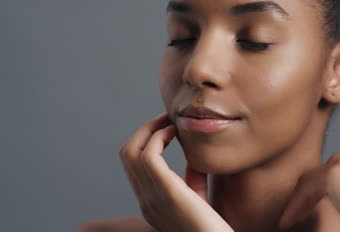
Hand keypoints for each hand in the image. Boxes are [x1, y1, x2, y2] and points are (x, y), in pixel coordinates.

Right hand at [119, 113, 233, 231]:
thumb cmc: (213, 227)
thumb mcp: (197, 201)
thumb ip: (191, 181)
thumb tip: (193, 159)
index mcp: (150, 202)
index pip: (132, 165)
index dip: (145, 142)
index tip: (166, 129)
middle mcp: (146, 199)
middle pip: (127, 154)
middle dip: (144, 130)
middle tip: (165, 119)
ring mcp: (153, 197)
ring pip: (132, 151)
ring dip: (150, 129)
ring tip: (169, 122)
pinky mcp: (168, 192)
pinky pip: (149, 155)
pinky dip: (157, 136)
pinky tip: (174, 133)